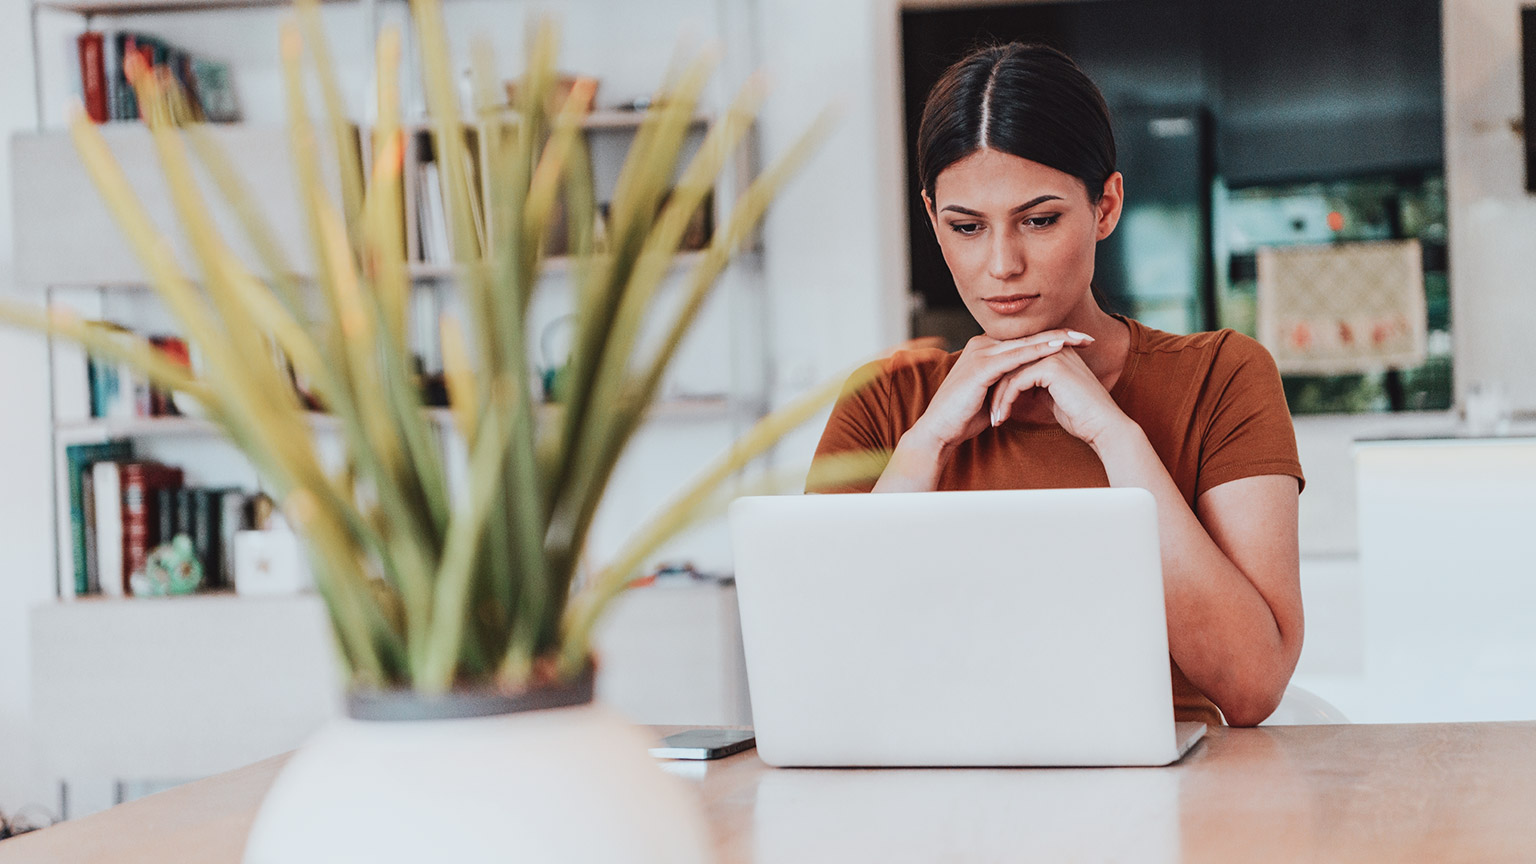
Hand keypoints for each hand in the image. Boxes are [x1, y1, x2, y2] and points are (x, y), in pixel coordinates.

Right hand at [908, 329, 1094, 450]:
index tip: (1078, 343)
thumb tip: (1028, 386)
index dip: (1052, 339)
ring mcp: (980, 354)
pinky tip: (1057, 349)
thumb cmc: (963, 416)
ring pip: (1025, 343)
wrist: (939, 430)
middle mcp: (982, 345)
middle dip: (1060, 335)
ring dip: (1054, 340)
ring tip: (1079, 339)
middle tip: (1087, 336)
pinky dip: (1038, 351)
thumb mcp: (993, 394)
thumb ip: (1008, 383)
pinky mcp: (980, 367)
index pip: (1025, 340)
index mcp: (985, 349)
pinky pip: (1015, 356)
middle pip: (1028, 336)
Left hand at [989, 345, 1131, 447]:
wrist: (1103, 426)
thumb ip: (1036, 385)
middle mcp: (1054, 348)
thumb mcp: (1052, 395)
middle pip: (1011, 364)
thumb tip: (1016, 386)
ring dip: (998, 398)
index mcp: (1055, 351)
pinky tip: (1002, 417)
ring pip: (1010, 372)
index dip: (1002, 382)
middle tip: (988, 411)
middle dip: (995, 389)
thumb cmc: (1080, 416)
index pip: (1017, 361)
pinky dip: (1005, 401)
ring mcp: (1053, 354)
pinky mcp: (1050, 367)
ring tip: (994, 418)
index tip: (992, 404)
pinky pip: (1016, 382)